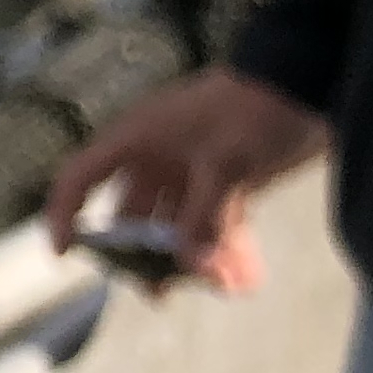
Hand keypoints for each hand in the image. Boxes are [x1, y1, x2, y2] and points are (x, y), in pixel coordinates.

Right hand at [41, 68, 328, 294]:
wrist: (308, 81)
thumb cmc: (253, 109)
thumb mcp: (225, 165)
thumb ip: (205, 220)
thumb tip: (191, 267)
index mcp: (136, 142)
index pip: (81, 180)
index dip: (65, 215)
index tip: (68, 254)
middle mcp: (155, 159)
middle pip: (132, 217)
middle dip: (146, 255)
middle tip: (160, 291)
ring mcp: (190, 171)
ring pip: (178, 226)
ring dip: (196, 258)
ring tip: (222, 286)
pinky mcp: (225, 181)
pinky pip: (216, 223)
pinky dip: (227, 249)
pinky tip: (245, 278)